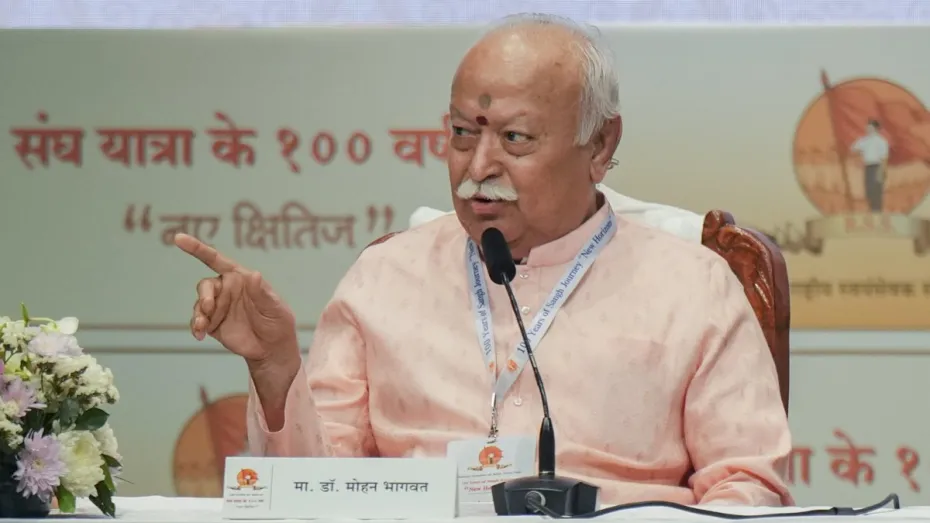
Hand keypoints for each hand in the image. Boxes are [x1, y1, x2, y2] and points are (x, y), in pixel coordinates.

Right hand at [174, 233, 297, 365]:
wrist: (272, 348)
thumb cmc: (277, 321)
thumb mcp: (274, 306)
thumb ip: (261, 292)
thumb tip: (254, 274)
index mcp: (240, 278)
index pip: (217, 260)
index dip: (197, 248)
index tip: (179, 239)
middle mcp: (226, 289)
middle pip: (205, 285)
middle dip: (204, 295)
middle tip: (208, 307)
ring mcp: (218, 307)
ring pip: (199, 304)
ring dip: (198, 314)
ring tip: (203, 326)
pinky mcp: (212, 324)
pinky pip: (198, 321)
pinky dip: (195, 326)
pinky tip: (199, 335)